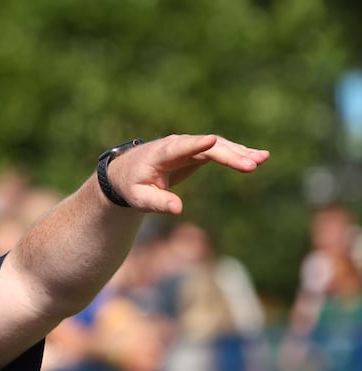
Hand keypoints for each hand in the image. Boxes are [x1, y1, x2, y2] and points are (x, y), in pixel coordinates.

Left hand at [107, 134, 269, 214]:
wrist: (129, 171)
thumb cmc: (132, 185)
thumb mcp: (139, 198)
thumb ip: (157, 202)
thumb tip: (178, 209)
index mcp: (161, 154)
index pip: (180, 147)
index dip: (196, 144)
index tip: (213, 140)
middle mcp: (177, 144)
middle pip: (207, 147)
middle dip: (229, 154)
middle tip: (251, 164)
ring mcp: (190, 145)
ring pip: (218, 147)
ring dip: (239, 152)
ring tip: (262, 159)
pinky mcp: (198, 150)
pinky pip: (220, 150)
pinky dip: (238, 153)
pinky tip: (258, 157)